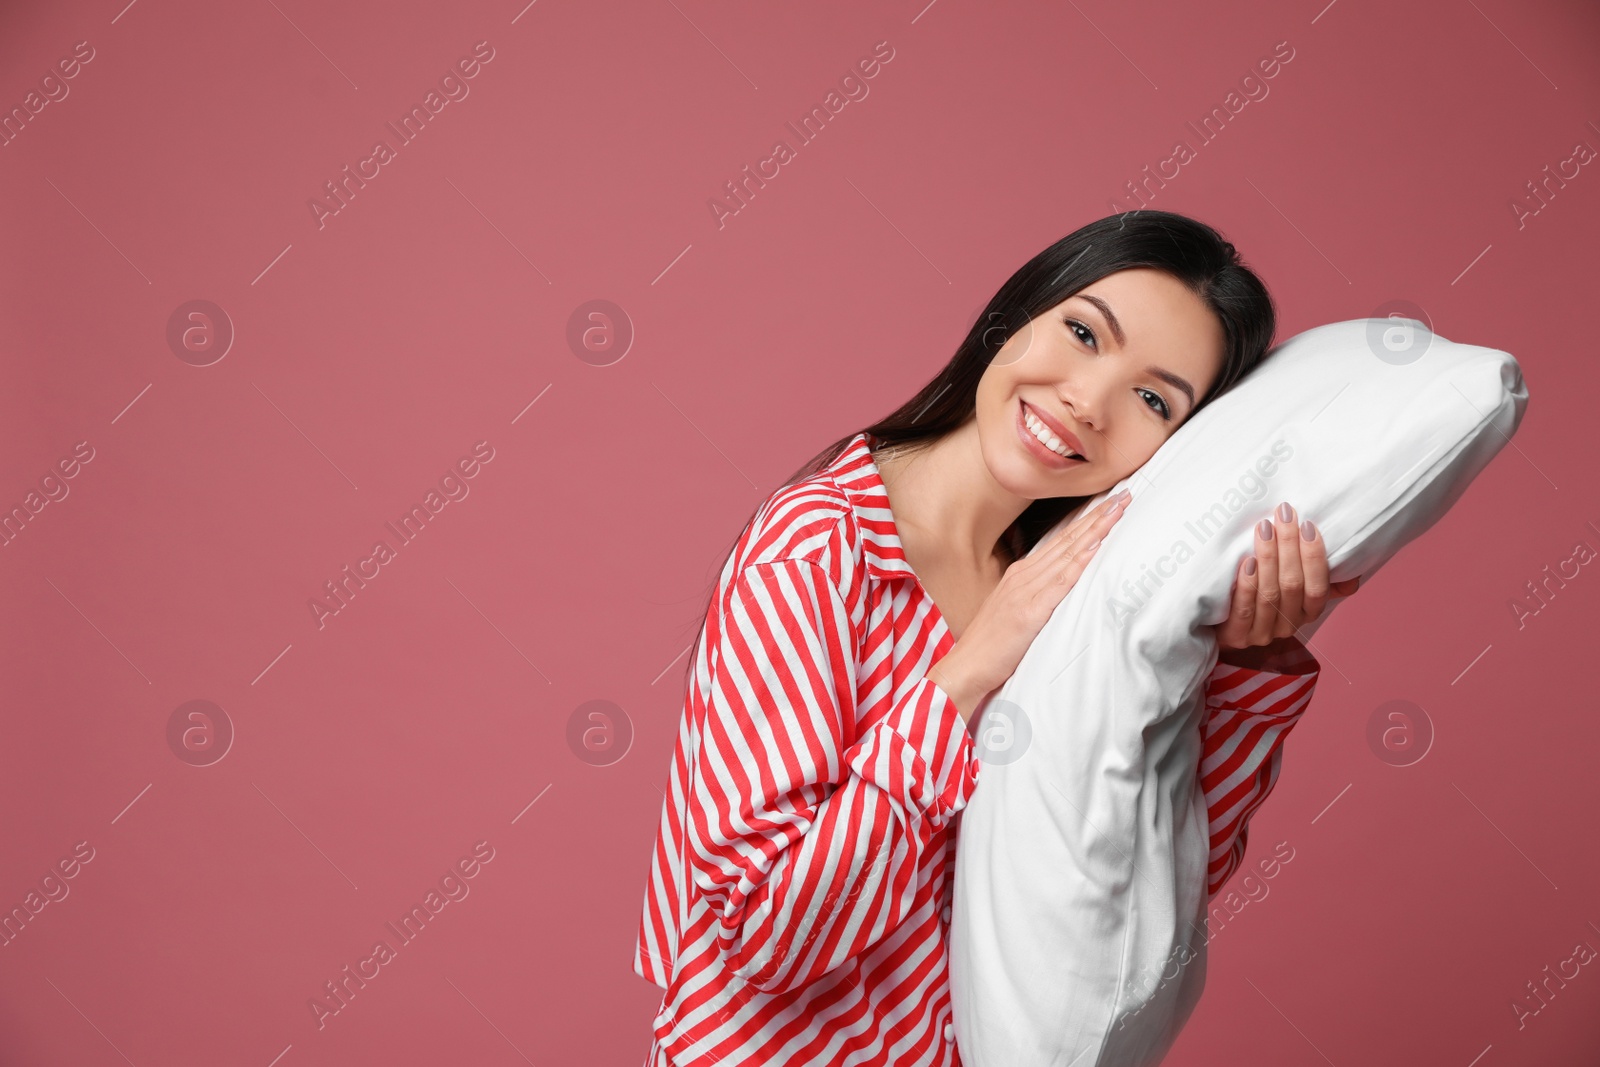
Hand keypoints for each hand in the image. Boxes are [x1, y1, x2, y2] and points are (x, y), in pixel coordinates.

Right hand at [929, 489, 1131, 721]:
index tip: (1110, 504)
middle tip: (1124, 495)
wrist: (966, 666)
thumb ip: (1037, 594)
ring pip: (1068, 553)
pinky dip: (1079, 562)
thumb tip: (1061, 585)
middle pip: (1068, 539)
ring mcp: (1026, 591)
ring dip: (1095, 530)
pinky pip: (1060, 582)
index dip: (1088, 521)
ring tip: (1117, 511)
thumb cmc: (991, 644)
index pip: (1062, 541)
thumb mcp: (1015, 609)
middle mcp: (1024, 575)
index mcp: (1022, 574)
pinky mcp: (1030, 611)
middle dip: (1098, 516)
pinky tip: (1095, 546)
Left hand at [1213, 501, 1360, 655]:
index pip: (1318, 587)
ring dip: (1268, 559)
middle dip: (1289, 546)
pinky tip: (1246, 562)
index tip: (1308, 525)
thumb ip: (1318, 580)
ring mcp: (1261, 633)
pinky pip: (1244, 610)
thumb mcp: (1292, 590)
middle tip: (1283, 515)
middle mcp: (1288, 625)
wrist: (1218, 626)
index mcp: (1306, 613)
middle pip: (1292, 585)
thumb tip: (1354, 572)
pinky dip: (1247, 585)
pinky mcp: (1236, 636)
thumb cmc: (1259, 597)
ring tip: (1264, 529)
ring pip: (1269, 595)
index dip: (1315, 557)